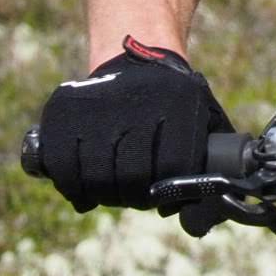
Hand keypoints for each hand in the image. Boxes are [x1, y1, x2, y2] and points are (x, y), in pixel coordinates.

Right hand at [36, 37, 231, 230]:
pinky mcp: (65, 109)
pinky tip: (83, 191)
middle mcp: (140, 101)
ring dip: (103, 195)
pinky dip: (71, 186)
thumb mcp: (205, 116)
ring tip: (111, 194)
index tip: (160, 198)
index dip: (165, 193)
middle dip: (133, 197)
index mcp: (181, 103)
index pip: (174, 167)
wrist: (135, 60)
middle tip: (134, 198)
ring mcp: (98, 104)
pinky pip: (61, 163)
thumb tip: (204, 215)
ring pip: (96, 174)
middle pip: (132, 174)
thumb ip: (214, 160)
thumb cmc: (176, 103)